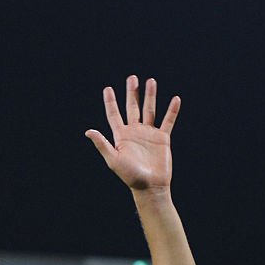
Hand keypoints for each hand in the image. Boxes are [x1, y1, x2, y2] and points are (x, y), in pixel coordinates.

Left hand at [85, 75, 178, 191]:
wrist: (150, 186)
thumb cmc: (129, 176)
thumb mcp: (113, 159)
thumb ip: (102, 144)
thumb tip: (88, 131)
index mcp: (121, 136)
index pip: (114, 115)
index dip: (111, 102)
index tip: (108, 88)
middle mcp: (134, 132)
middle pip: (132, 108)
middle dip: (132, 93)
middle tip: (132, 77)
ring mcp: (149, 134)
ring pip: (150, 110)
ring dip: (150, 96)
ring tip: (151, 81)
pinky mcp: (162, 138)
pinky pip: (168, 121)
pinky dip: (172, 110)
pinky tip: (175, 99)